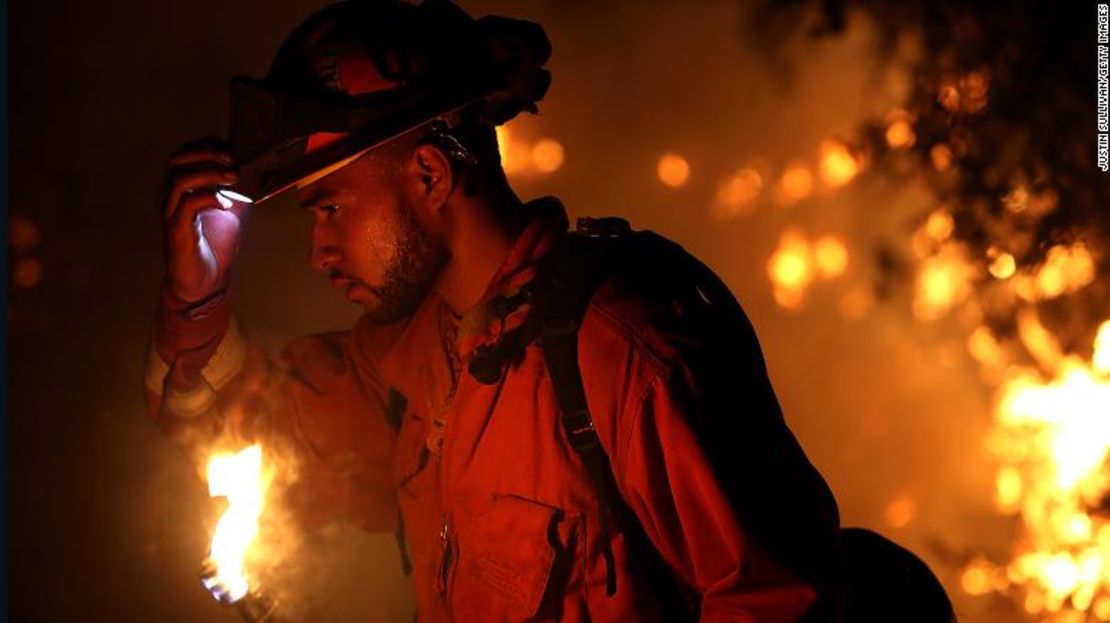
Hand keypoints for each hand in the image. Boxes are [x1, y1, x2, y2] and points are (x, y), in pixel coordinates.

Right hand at [161, 137, 249, 303]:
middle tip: (232, 161)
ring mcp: (170, 214)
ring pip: (179, 180)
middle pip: (176, 161)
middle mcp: (170, 198)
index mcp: (180, 190)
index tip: (231, 151)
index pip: (184, 154)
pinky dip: (209, 198)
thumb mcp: (230, 212)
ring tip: (233, 177)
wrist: (205, 282)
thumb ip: (234, 191)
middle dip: (206, 154)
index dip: (206, 146)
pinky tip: (225, 204)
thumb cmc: (213, 246)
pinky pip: (187, 206)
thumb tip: (251, 173)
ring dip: (209, 173)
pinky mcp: (177, 232)